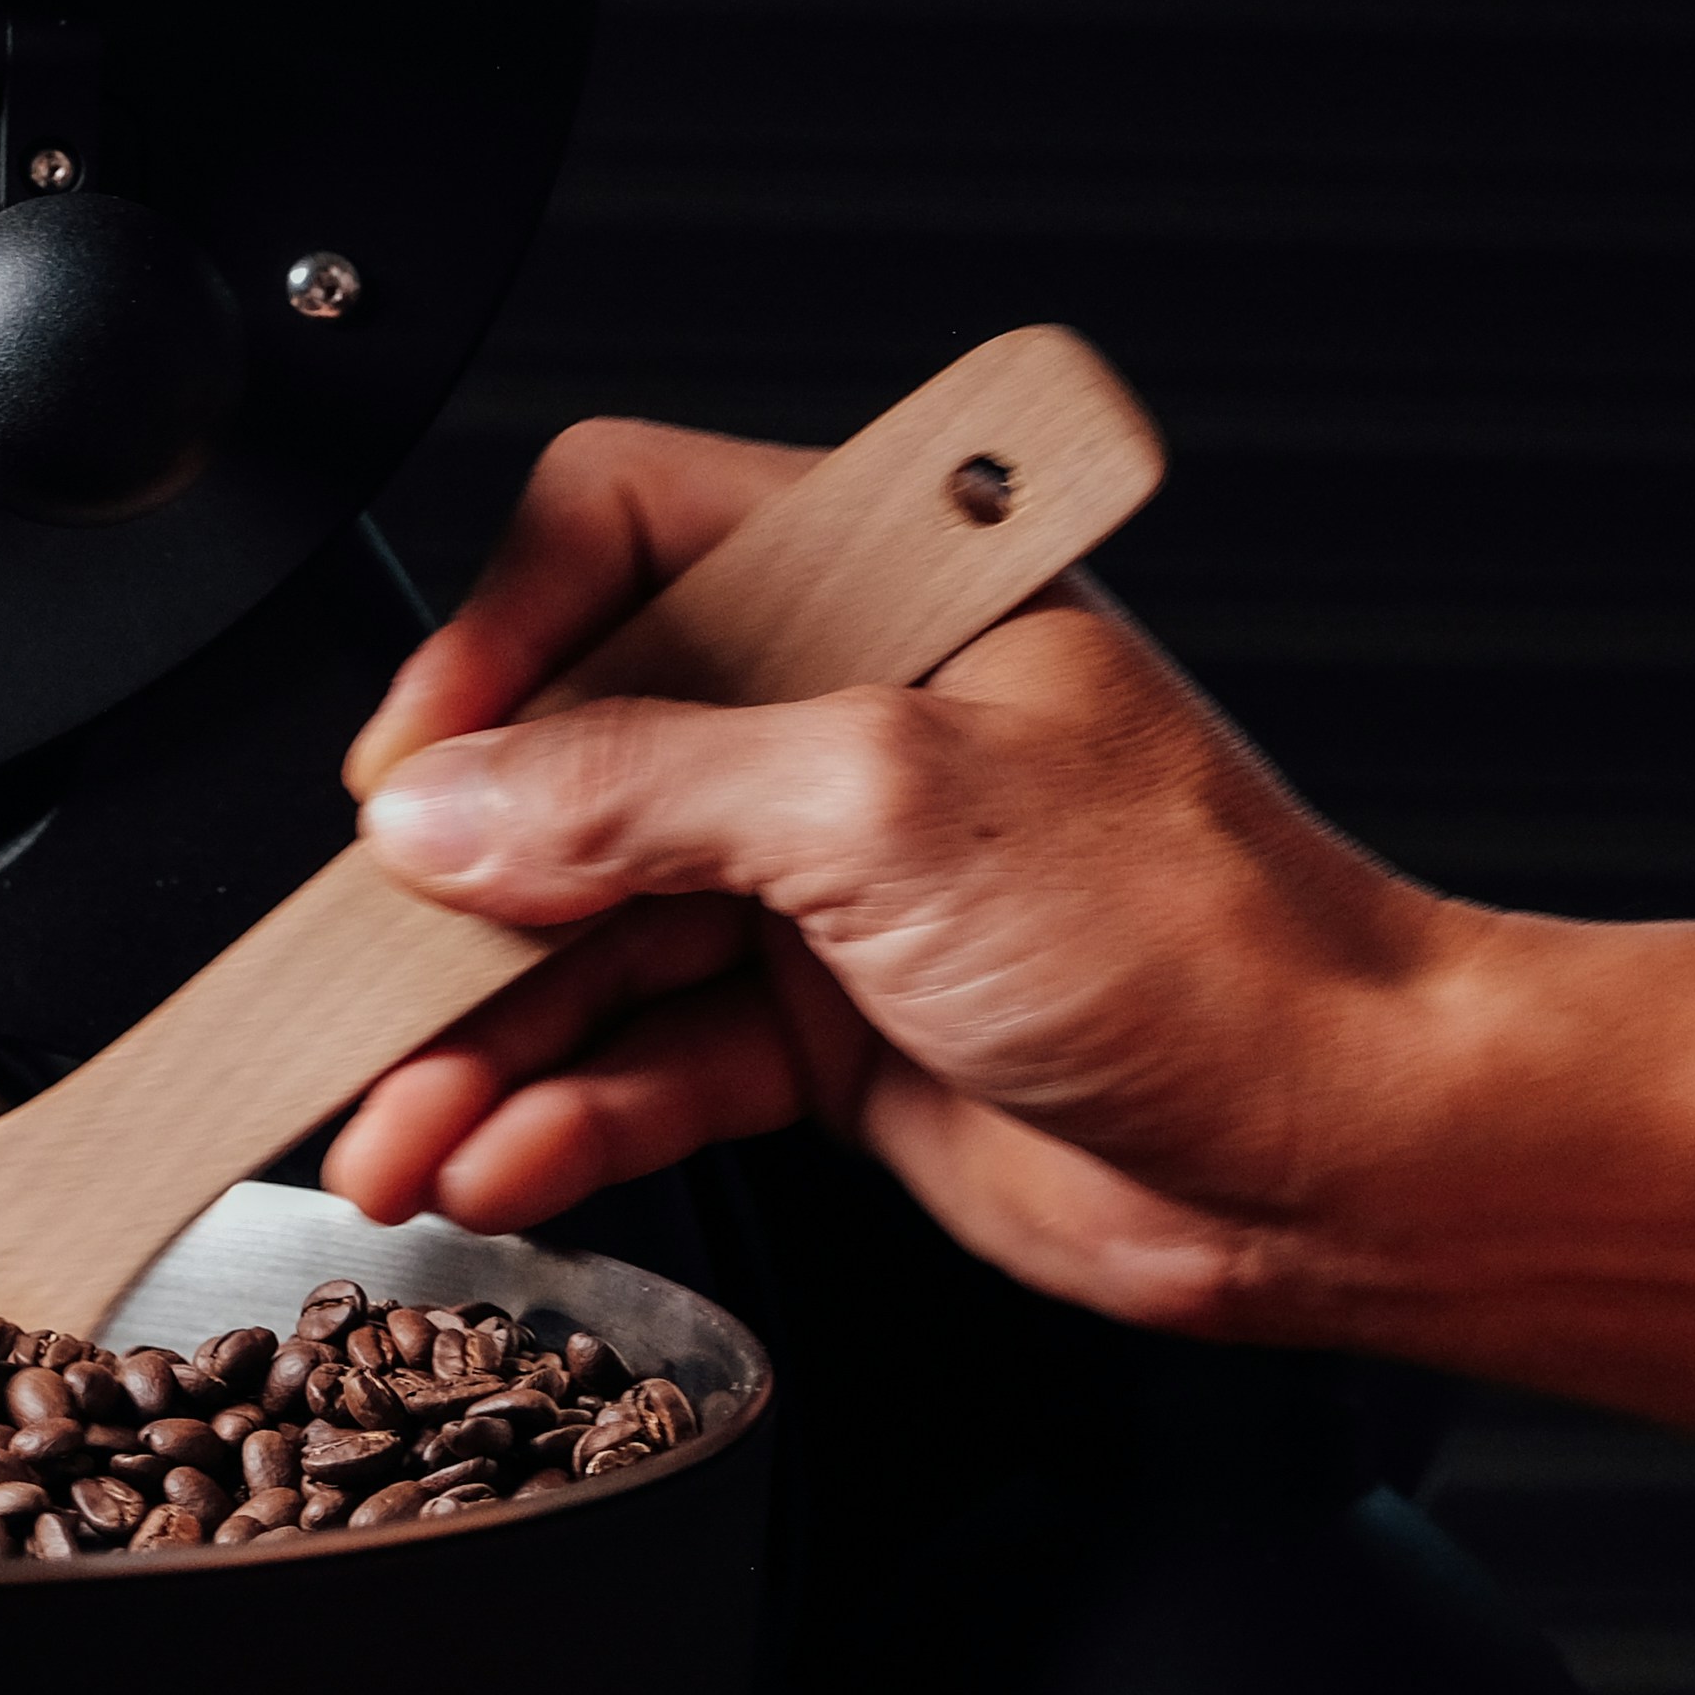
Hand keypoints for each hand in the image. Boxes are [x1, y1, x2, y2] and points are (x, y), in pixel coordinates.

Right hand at [325, 418, 1466, 1339]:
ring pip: (588, 942)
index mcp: (879, 585)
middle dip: (451, 891)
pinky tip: (492, 1160)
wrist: (1343, 1157)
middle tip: (352, 983)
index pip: (617, 533)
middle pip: (568, 762)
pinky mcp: (831, 1037)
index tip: (418, 769)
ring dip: (477, 1042)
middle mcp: (841, 719)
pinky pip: (646, 1064)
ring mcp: (830, 885)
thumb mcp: (886, 810)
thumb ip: (640, 792)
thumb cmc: (1214, 941)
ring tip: (393, 1127)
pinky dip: (558, 1119)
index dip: (497, 639)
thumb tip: (446, 806)